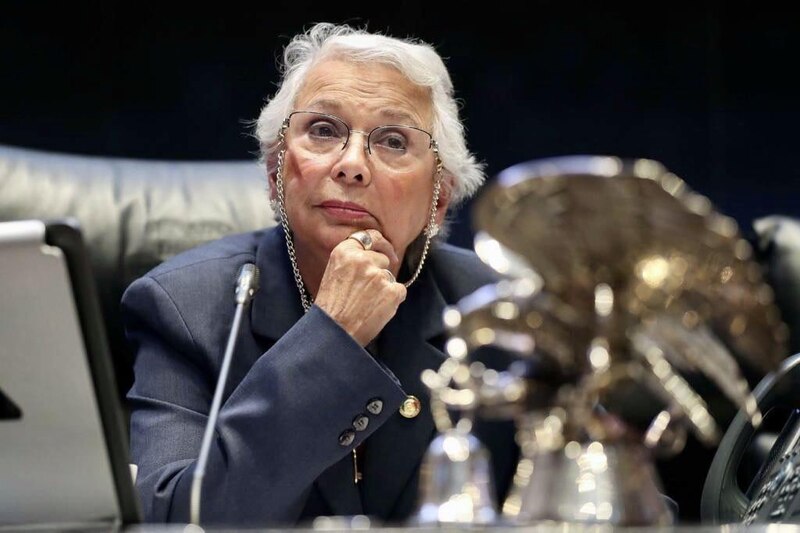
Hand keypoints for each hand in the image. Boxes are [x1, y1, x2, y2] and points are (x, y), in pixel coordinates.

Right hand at [314, 230, 406, 345]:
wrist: (334, 332)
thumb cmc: (332, 306)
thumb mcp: (334, 272)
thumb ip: (352, 259)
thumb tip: (376, 252)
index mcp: (344, 251)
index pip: (370, 236)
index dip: (380, 243)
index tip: (386, 249)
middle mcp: (362, 259)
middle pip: (383, 258)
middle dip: (379, 271)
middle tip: (367, 290)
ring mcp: (378, 275)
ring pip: (390, 275)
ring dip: (384, 287)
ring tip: (367, 303)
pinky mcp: (391, 291)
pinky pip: (400, 290)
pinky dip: (392, 300)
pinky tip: (376, 309)